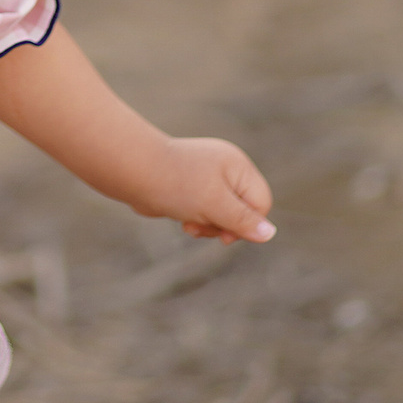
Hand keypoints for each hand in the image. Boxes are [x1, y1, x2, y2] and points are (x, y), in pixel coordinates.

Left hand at [146, 135, 275, 243]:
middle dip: (223, 225)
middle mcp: (226, 168)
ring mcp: (207, 176)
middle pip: (242, 210)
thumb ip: (242, 220)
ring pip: (222, 213)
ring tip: (188, 224)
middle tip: (200, 227)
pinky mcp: (190, 186)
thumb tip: (270, 235)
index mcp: (238, 166)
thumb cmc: (176, 185)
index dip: (247, 224)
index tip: (224, 235)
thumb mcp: (215, 206)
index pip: (261, 203)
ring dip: (207, 225)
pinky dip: (196, 218)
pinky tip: (181, 220)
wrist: (132, 172)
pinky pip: (204, 210)